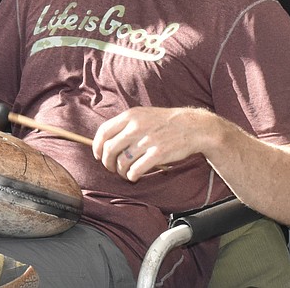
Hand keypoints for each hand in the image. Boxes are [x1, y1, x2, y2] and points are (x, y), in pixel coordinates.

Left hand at [92, 106, 206, 181]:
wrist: (192, 126)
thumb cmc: (165, 122)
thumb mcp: (143, 114)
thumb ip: (125, 124)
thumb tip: (106, 140)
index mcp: (131, 116)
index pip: (103, 132)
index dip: (97, 146)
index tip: (98, 155)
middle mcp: (136, 127)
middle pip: (109, 149)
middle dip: (107, 162)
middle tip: (111, 168)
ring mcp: (147, 141)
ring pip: (122, 162)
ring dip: (120, 171)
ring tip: (124, 173)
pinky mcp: (158, 154)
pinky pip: (136, 170)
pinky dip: (132, 176)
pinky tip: (134, 176)